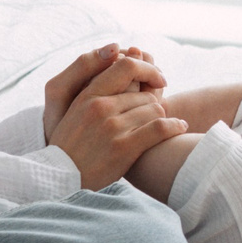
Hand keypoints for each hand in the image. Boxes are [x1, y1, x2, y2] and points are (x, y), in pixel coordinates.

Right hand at [41, 44, 182, 189]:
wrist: (61, 179)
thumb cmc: (73, 144)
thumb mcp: (76, 110)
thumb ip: (99, 90)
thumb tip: (129, 62)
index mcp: (88, 94)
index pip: (126, 65)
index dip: (148, 69)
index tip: (157, 79)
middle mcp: (100, 107)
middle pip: (145, 94)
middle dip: (153, 104)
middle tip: (156, 114)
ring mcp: (112, 127)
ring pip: (154, 109)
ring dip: (161, 118)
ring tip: (163, 126)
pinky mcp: (123, 148)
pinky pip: (159, 128)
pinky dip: (174, 126)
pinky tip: (180, 127)